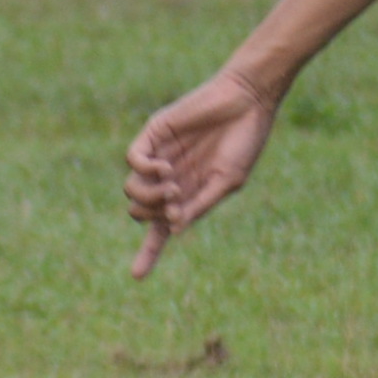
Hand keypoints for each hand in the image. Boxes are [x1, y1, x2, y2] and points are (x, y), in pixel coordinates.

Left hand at [123, 71, 283, 278]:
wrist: (246, 101)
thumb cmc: (244, 141)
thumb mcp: (227, 181)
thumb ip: (200, 205)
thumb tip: (174, 229)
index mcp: (188, 195)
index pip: (161, 229)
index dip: (148, 253)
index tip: (136, 276)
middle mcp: (169, 179)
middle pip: (140, 212)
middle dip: (152, 215)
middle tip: (176, 202)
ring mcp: (159, 156)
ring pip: (131, 189)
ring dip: (149, 195)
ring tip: (173, 185)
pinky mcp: (153, 133)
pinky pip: (132, 159)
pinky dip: (143, 169)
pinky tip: (163, 167)